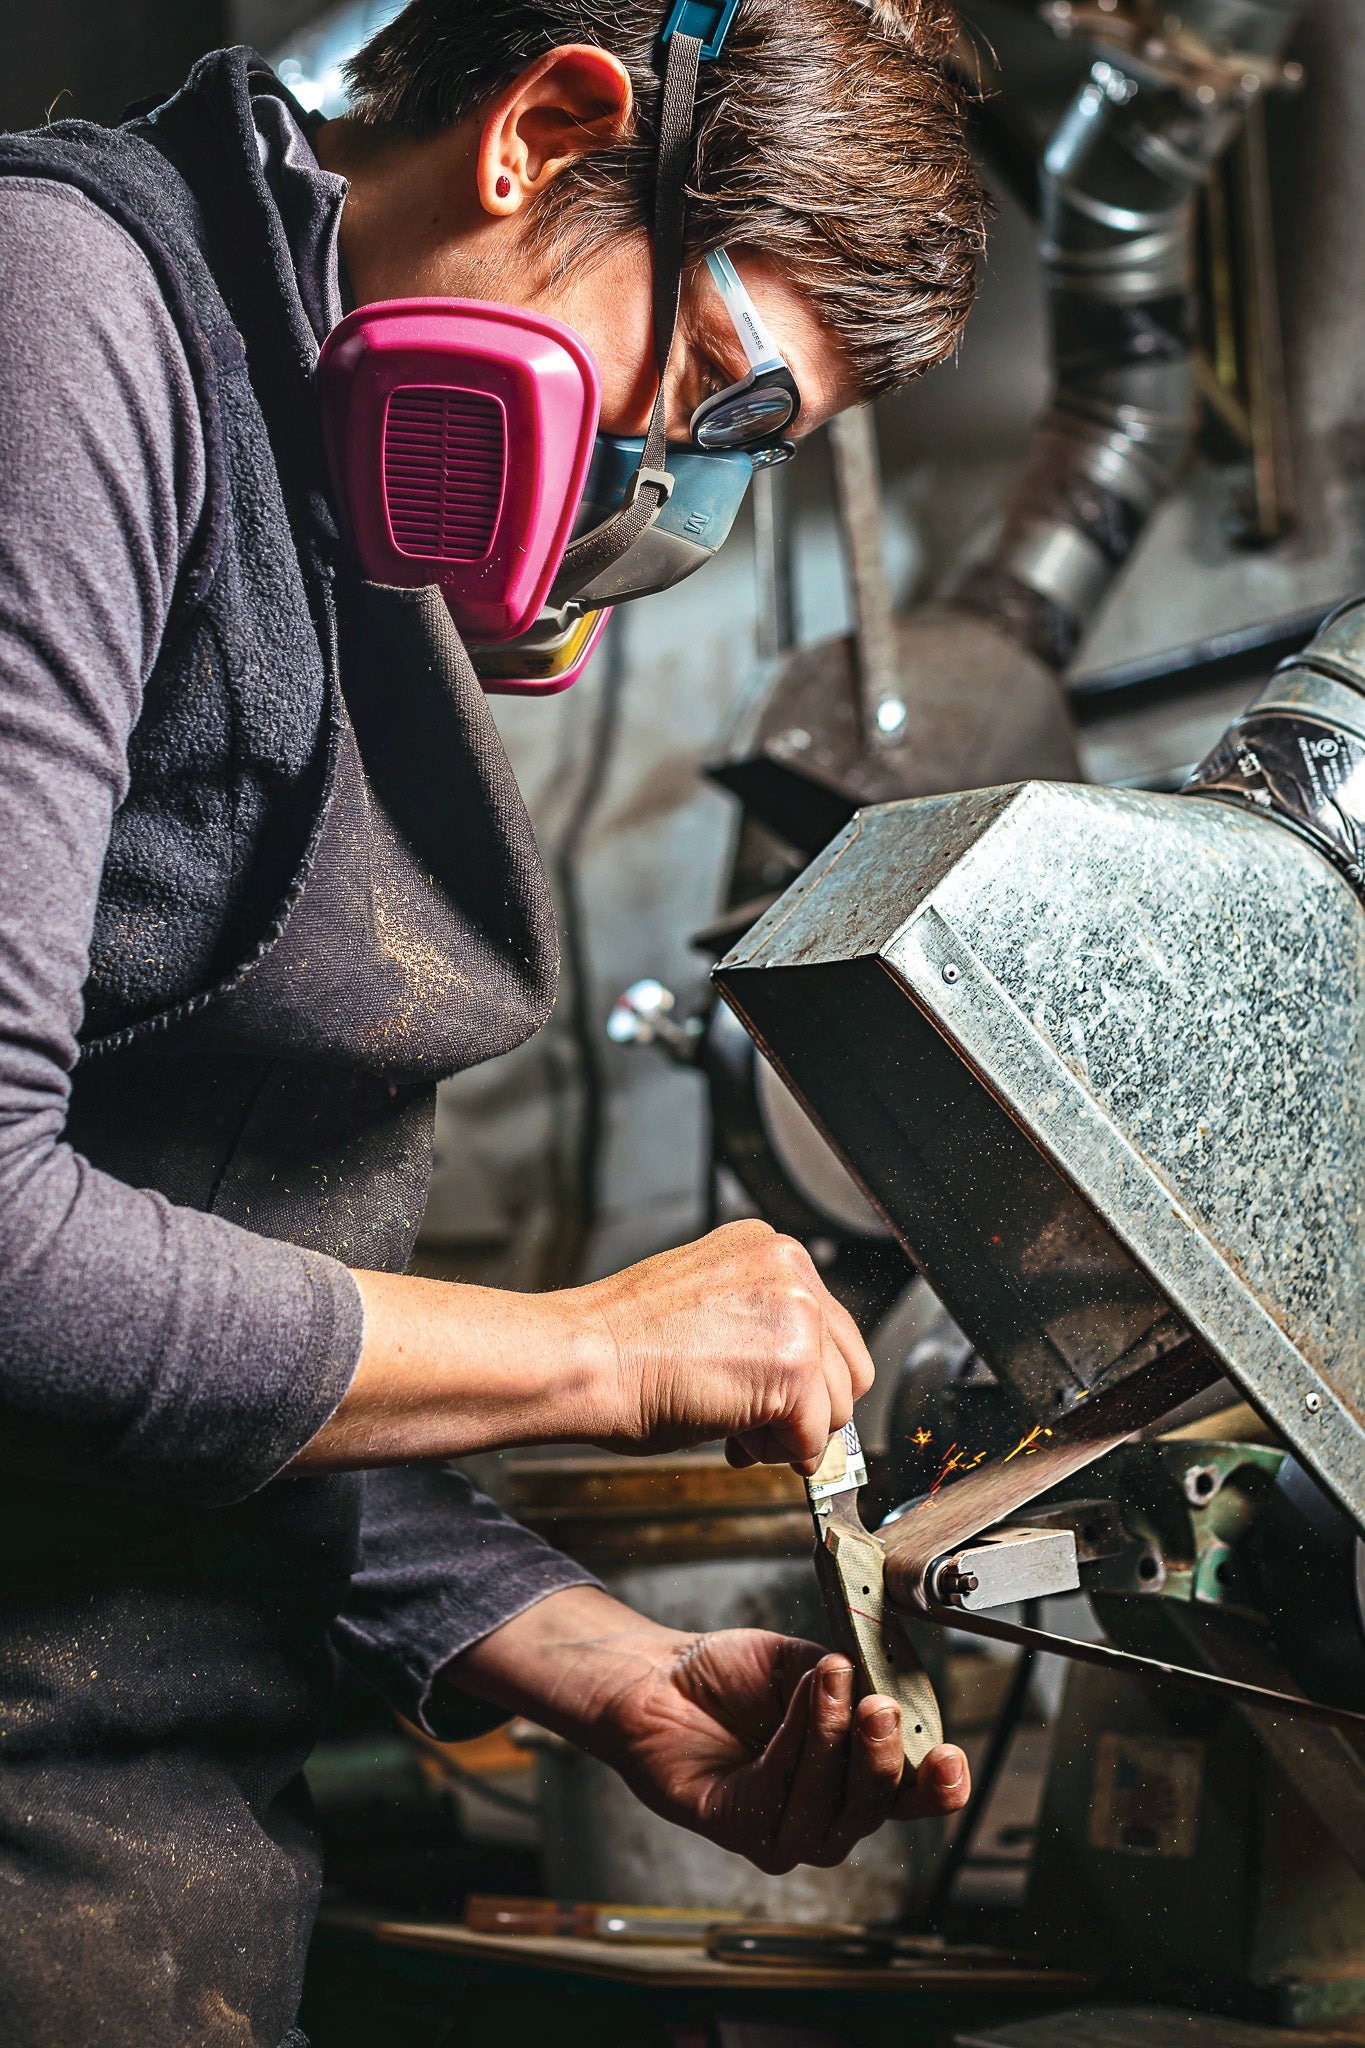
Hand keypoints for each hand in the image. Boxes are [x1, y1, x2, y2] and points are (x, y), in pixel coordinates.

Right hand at [293, 1219, 870, 1475]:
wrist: (583, 1358)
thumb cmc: (621, 1342)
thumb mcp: (706, 1306)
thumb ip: (760, 1325)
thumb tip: (800, 1377)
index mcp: (768, 1248)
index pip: (829, 1325)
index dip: (802, 1377)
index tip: (767, 1396)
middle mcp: (790, 1268)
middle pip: (848, 1364)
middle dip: (809, 1406)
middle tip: (754, 1426)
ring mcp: (797, 1313)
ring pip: (838, 1405)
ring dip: (792, 1433)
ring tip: (736, 1431)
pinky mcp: (794, 1365)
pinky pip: (815, 1436)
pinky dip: (783, 1454)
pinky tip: (735, 1440)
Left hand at [596, 1626, 969, 1871]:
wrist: (662, 1676)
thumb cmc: (737, 1677)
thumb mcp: (811, 1666)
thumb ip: (855, 1682)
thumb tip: (893, 1684)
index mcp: (856, 1777)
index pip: (910, 1796)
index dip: (938, 1788)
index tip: (951, 1760)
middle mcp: (827, 1815)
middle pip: (872, 1807)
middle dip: (880, 1756)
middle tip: (880, 1705)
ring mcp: (783, 1831)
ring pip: (825, 1805)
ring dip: (830, 1737)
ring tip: (828, 1679)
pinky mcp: (739, 1828)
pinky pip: (776, 1794)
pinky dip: (791, 1742)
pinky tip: (793, 1699)